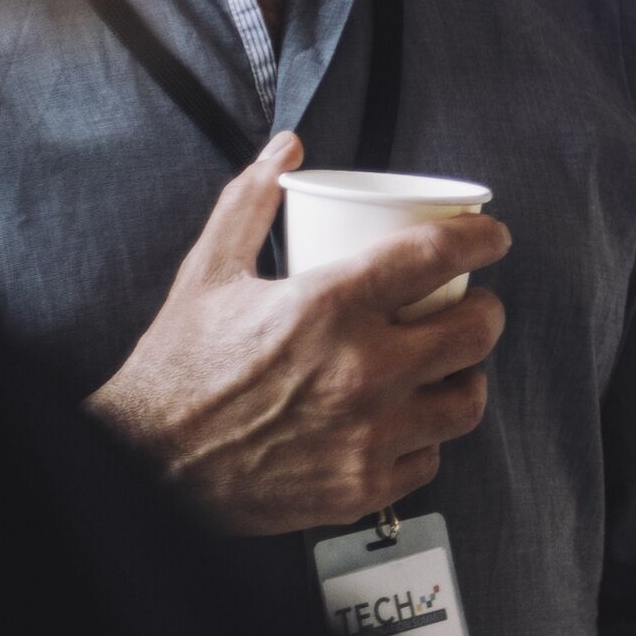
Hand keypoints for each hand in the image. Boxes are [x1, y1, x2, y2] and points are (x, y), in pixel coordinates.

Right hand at [87, 131, 512, 532]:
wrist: (144, 467)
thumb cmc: (174, 371)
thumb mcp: (207, 273)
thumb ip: (250, 201)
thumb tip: (286, 147)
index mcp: (328, 307)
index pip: (438, 255)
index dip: (480, 238)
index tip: (491, 237)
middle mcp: (360, 372)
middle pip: (476, 331)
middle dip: (485, 311)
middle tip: (474, 306)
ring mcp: (367, 435)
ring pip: (466, 401)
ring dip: (466, 377)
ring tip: (449, 367)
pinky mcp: (361, 488)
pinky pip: (430, 459)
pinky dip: (426, 438)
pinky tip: (409, 421)